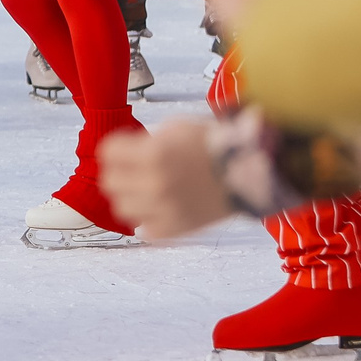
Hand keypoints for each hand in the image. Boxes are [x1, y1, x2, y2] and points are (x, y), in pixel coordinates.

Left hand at [99, 119, 234, 239]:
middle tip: (131, 170)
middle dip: (119, 172)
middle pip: (110, 183)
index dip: (116, 148)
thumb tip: (129, 151)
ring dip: (130, 197)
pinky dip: (148, 221)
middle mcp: (155, 184)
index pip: (108, 153)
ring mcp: (165, 209)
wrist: (252, 170)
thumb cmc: (214, 144)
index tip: (124, 148)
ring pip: (123, 209)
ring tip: (145, 190)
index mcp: (153, 154)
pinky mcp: (178, 228)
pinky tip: (157, 209)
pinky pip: (147, 231)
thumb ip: (147, 141)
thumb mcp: (177, 128)